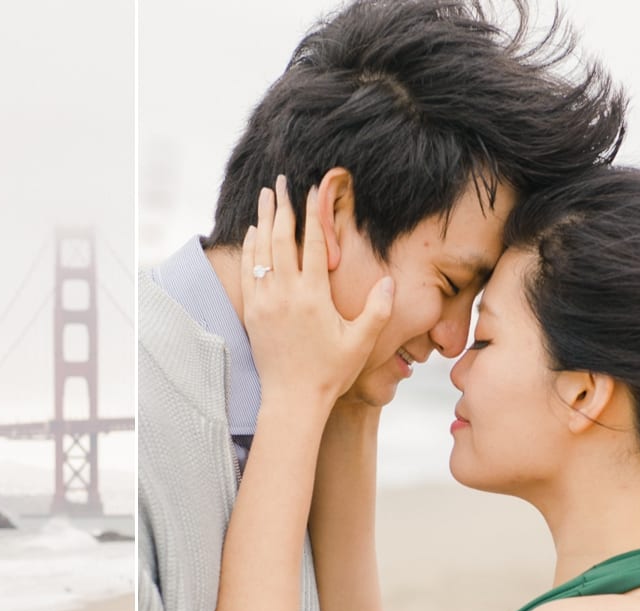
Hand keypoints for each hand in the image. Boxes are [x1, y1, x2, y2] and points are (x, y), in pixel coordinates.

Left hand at [240, 175, 392, 408]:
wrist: (292, 400)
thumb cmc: (330, 373)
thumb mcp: (361, 342)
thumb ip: (378, 309)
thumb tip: (391, 280)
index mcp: (313, 297)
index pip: (312, 244)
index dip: (313, 214)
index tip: (312, 190)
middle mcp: (284, 294)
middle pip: (281, 239)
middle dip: (281, 207)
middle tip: (280, 182)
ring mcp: (264, 302)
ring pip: (261, 251)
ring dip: (263, 221)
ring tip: (265, 198)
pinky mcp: (252, 313)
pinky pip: (248, 271)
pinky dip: (251, 248)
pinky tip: (253, 234)